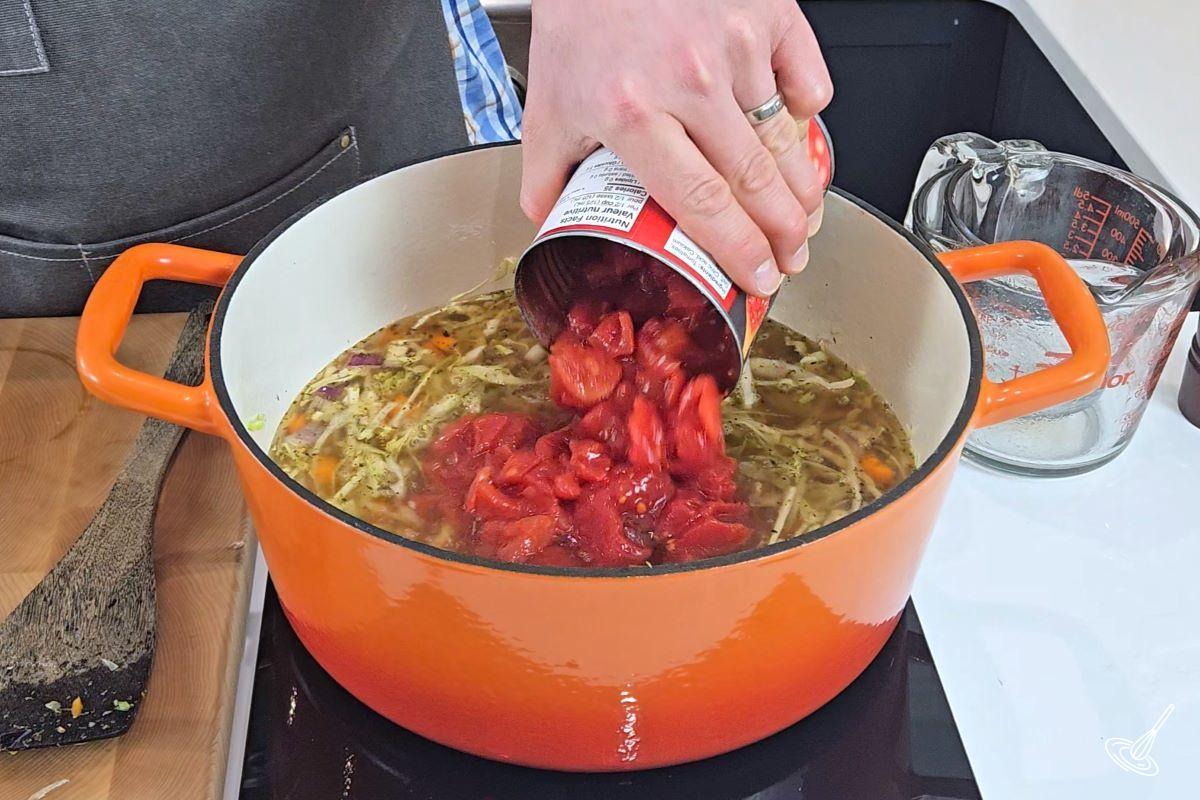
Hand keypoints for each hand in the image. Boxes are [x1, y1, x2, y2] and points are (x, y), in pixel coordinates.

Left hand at [520, 0, 832, 296]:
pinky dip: (808, 110)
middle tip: (791, 259)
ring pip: (786, 138)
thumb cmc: (579, 19)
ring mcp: (733, 44)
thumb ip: (547, 178)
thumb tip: (555, 229)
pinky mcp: (765, 12)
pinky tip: (794, 131)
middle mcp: (687, 79)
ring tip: (802, 216)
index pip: (701, 204)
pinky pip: (808, 78)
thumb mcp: (547, 107)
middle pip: (756, 182)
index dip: (739, 252)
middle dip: (784, 235)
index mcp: (631, 113)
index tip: (758, 279)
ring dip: (803, 187)